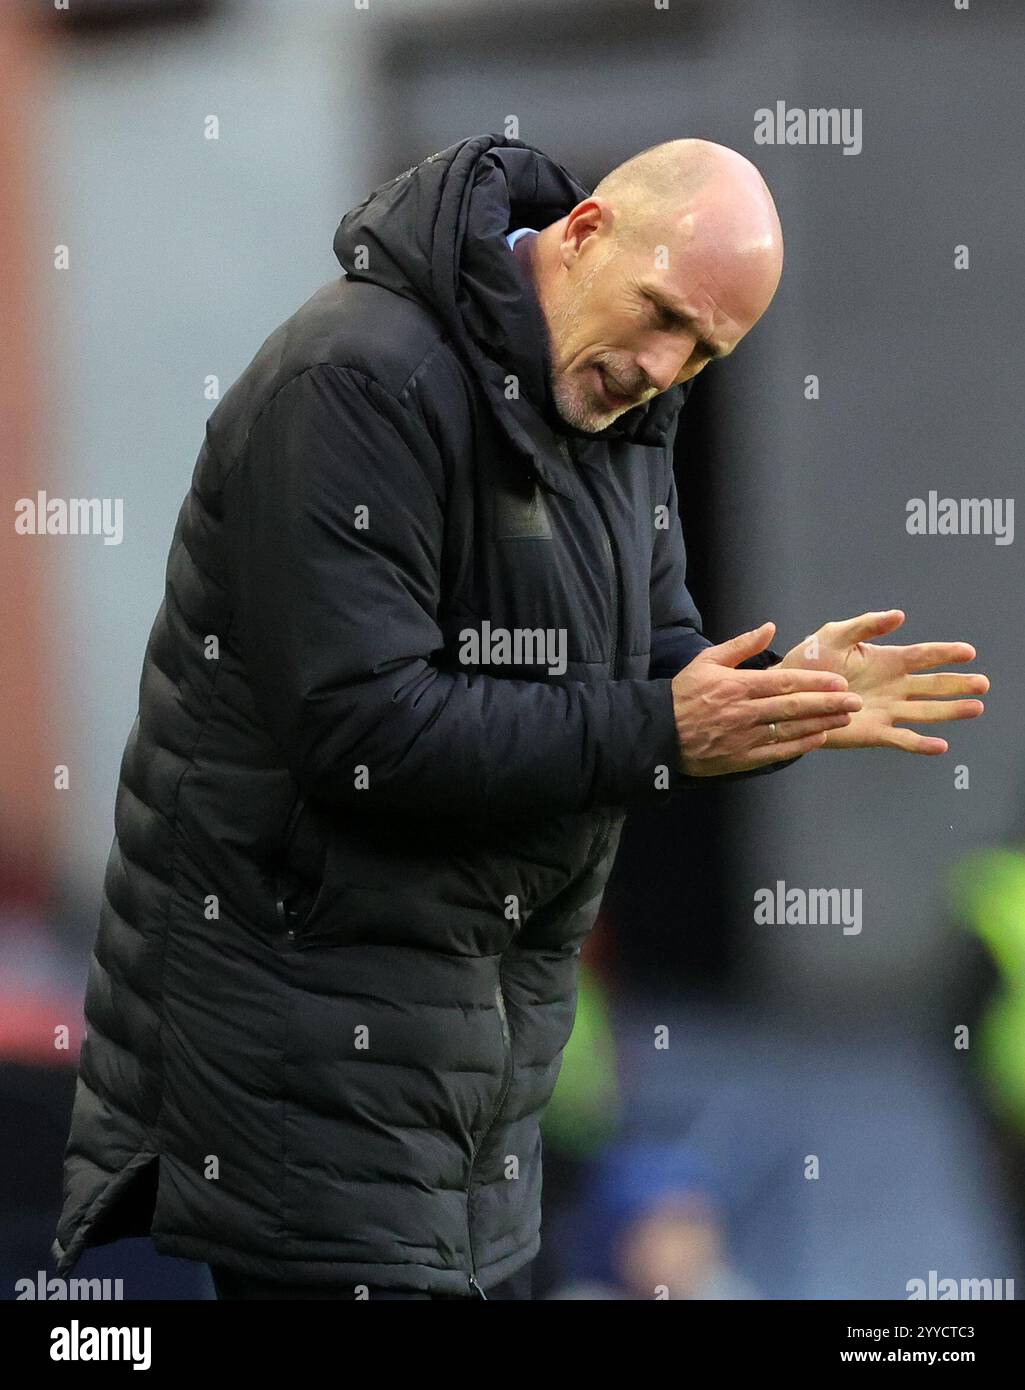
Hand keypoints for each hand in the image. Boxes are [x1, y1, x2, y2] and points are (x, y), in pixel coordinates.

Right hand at [671, 621, 861, 776]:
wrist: (658, 733)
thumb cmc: (683, 695)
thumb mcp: (707, 661)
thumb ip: (741, 645)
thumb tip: (770, 627)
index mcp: (737, 685)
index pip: (784, 682)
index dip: (814, 682)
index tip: (838, 681)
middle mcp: (744, 711)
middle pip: (794, 706)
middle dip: (828, 704)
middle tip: (855, 701)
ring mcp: (744, 737)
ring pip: (790, 729)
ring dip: (821, 723)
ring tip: (845, 718)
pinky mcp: (741, 758)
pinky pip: (777, 752)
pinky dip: (800, 745)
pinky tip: (819, 738)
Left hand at [777, 610, 987, 753]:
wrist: (788, 694)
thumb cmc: (811, 661)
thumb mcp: (836, 635)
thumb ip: (867, 625)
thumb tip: (899, 615)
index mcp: (886, 661)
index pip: (923, 656)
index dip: (946, 653)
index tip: (969, 652)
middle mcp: (893, 686)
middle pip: (932, 685)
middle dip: (958, 684)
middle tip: (983, 684)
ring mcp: (886, 710)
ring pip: (925, 711)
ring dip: (950, 711)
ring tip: (975, 708)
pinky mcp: (874, 732)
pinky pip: (902, 739)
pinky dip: (921, 744)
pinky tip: (941, 745)